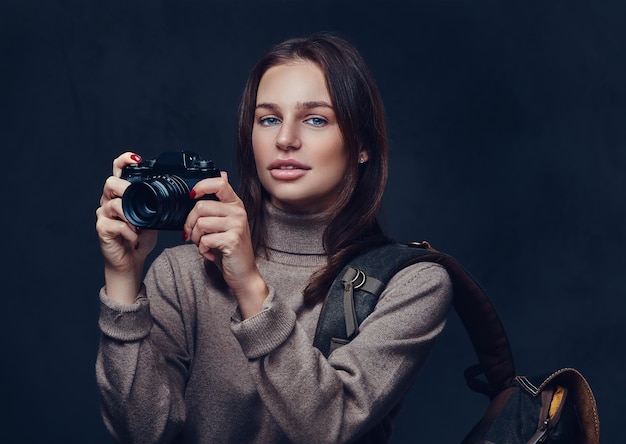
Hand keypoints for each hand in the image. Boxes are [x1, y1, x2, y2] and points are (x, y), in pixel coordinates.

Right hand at [95, 152, 157, 303]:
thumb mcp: (153, 218)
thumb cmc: (140, 238)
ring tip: (140, 227)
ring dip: (132, 216)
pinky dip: (129, 231)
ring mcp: (103, 214)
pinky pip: (116, 224)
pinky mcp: (102, 229)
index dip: (124, 161)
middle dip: (126, 189)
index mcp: (121, 195)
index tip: (136, 158)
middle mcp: (108, 201)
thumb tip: (175, 197)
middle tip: (139, 201)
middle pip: (111, 183)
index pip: (117, 171)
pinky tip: (134, 238)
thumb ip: (156, 206)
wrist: (131, 261)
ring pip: (114, 204)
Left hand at [183, 172, 267, 317]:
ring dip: (196, 238)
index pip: (219, 183)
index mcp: (235, 205)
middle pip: (201, 206)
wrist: (243, 274)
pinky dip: (202, 250)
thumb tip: (222, 174)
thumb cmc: (230, 249)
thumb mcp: (225, 222)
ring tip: (204, 245)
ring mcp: (237, 226)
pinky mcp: (232, 240)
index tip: (191, 196)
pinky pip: (205, 240)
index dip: (201, 186)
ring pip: (200, 223)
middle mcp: (238, 212)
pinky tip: (211, 254)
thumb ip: (221, 201)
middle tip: (193, 235)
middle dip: (190, 223)